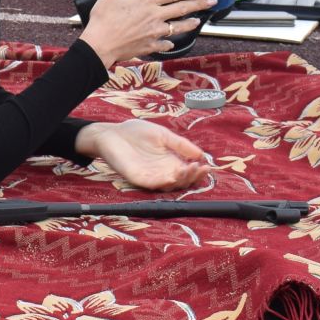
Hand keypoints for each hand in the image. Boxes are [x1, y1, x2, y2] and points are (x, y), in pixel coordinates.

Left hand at [75, 119, 210, 190]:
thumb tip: (202, 154)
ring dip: (181, 180)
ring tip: (189, 169)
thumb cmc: (136, 133)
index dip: (198, 172)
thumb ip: (181, 145)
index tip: (207, 166)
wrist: (112, 133)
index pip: (188, 172)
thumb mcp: (164, 135)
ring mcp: (150, 177)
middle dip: (192, 176)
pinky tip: (173, 176)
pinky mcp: (138, 179)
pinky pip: (152, 185)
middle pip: (182, 182)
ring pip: (170, 186)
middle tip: (199, 168)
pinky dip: (164, 182)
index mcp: (170, 162)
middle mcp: (162, 172)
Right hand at [77, 0, 214, 68]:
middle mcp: (155, 16)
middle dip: (199, 4)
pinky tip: (171, 41)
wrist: (100, 45)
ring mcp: (154, 33)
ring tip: (198, 21)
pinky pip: (165, 43)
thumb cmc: (103, 18)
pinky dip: (169, 42)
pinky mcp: (150, 45)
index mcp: (147, 1)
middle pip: (182, 9)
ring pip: (178, 27)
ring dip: (190, 23)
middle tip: (211, 1)